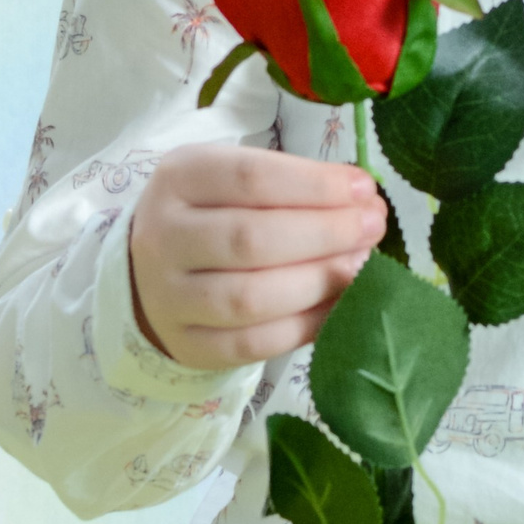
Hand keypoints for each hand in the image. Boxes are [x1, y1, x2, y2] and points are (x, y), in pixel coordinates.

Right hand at [127, 144, 387, 369]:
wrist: (151, 272)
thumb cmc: (213, 213)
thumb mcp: (234, 178)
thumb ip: (292, 183)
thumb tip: (362, 198)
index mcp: (179, 179)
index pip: (250, 178)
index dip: (315, 186)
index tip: (363, 190)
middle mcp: (165, 238)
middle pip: (250, 240)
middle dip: (325, 234)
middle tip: (372, 228)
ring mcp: (171, 298)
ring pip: (250, 298)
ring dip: (319, 282)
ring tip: (360, 266)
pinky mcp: (189, 345)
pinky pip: (253, 345)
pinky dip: (306, 326)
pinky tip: (340, 305)